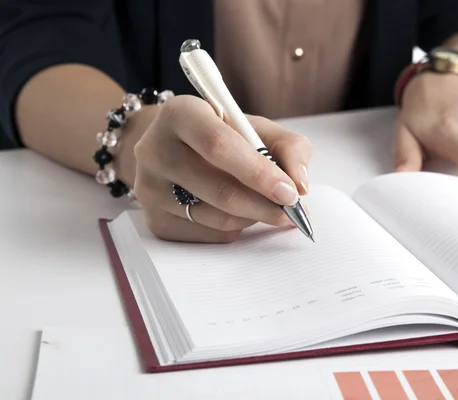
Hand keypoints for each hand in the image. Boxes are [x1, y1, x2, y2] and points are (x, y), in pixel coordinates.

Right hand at [132, 95, 311, 242]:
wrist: (171, 149)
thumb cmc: (220, 135)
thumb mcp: (254, 127)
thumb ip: (288, 147)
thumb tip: (301, 185)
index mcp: (180, 114)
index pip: (219, 146)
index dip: (259, 172)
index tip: (290, 192)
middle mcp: (154, 150)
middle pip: (219, 190)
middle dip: (264, 206)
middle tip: (291, 212)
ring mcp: (149, 188)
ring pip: (216, 217)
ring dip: (252, 217)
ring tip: (264, 206)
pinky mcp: (154, 220)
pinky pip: (208, 235)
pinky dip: (234, 228)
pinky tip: (237, 212)